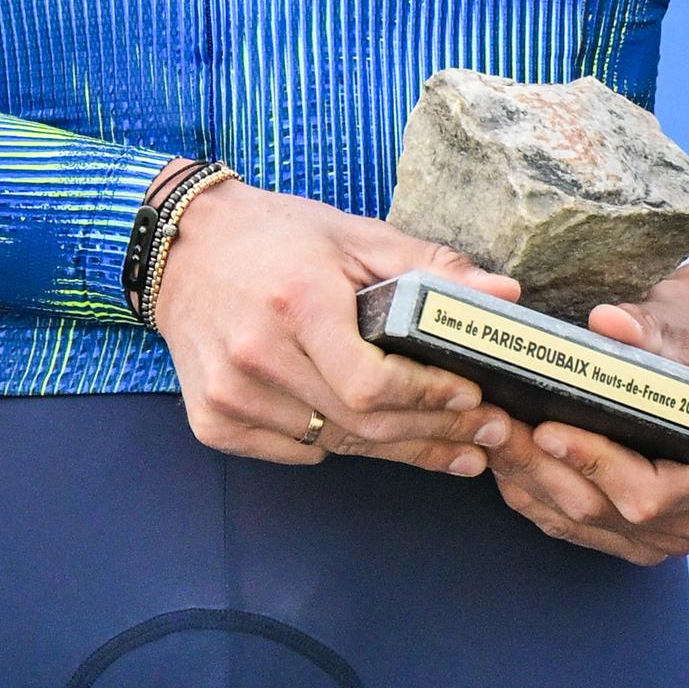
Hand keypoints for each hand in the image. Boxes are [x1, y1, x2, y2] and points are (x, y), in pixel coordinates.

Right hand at [151, 178, 522, 473]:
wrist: (182, 248)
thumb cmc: (277, 237)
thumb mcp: (354, 236)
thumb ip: (429, 268)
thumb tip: (506, 294)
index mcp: (297, 302)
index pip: (372, 384)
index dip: (429, 399)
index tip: (474, 398)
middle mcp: (256, 354)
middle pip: (360, 424)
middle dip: (432, 434)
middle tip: (484, 437)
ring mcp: (229, 394)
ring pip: (332, 445)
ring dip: (393, 448)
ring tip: (449, 446)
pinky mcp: (212, 421)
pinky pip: (295, 451)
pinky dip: (335, 444)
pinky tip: (368, 431)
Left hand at [479, 260, 688, 563]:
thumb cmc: (688, 347)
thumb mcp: (671, 329)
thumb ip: (641, 328)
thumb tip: (608, 322)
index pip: (647, 491)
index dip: (593, 464)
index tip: (546, 430)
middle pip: (605, 512)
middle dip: (543, 470)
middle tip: (496, 428)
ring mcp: (666, 538)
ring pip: (580, 524)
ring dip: (529, 483)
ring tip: (491, 438)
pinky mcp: (633, 540)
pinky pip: (572, 529)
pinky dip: (535, 496)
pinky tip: (505, 460)